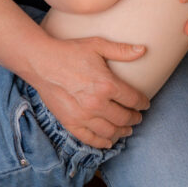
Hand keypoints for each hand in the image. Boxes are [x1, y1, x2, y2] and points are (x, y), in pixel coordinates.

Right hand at [31, 36, 148, 148]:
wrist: (42, 62)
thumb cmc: (70, 51)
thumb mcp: (97, 45)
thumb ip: (121, 50)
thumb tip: (143, 49)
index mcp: (106, 84)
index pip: (132, 99)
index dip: (142, 103)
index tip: (145, 104)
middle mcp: (97, 104)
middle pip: (124, 118)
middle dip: (134, 119)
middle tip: (138, 118)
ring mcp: (83, 116)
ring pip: (110, 132)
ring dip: (122, 132)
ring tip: (127, 129)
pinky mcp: (71, 123)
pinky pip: (90, 139)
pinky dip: (102, 143)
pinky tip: (108, 141)